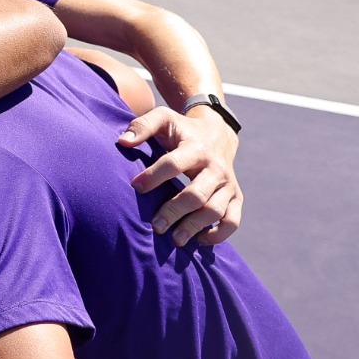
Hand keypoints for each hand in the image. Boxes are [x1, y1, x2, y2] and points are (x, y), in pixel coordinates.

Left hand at [119, 105, 241, 245]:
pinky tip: (199, 240)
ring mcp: (228, 184)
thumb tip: (123, 141)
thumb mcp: (163, 118)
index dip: (153, 176)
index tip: (135, 186)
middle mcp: (215, 168)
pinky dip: (219, 234)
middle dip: (174, 211)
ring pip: (215, 211)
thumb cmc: (182, 130)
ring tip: (174, 240)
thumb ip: (143, 125)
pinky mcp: (236, 197)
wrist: (217, 133)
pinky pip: (233, 220)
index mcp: (196, 148)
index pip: (174, 164)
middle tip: (155, 226)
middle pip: (196, 195)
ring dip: (194, 227)